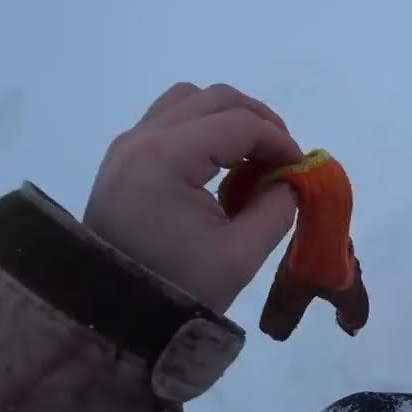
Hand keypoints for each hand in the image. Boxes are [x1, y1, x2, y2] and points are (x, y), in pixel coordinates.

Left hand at [84, 83, 303, 313]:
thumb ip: (277, 209)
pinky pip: (169, 121)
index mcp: (167, 157)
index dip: (280, 141)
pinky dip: (202, 130)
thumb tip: (292, 180)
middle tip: (283, 157)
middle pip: (214, 98)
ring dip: (227, 119)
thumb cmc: (178, 286)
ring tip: (252, 157)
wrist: (110, 314)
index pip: (240, 124)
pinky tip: (220, 166)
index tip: (301, 169)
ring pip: (188, 100)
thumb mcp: (241, 255)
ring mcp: (127, 146)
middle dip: (258, 121)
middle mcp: (142, 138)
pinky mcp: (122, 160)